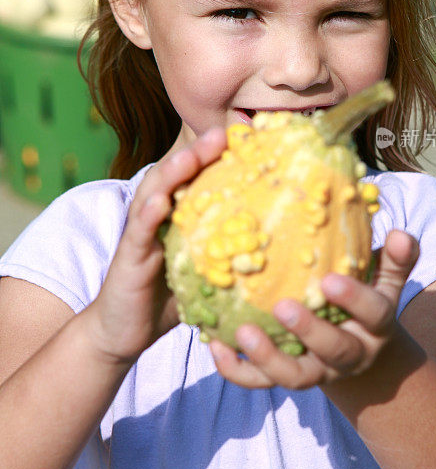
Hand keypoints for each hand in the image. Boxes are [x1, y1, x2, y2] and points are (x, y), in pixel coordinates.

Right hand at [86, 127, 227, 365]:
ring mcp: (139, 237)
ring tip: (190, 156)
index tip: (242, 139)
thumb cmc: (166, 302)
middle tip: (221, 134)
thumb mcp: (203, 274)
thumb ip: (228, 257)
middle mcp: (155, 219)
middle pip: (174, 177)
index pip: (194, 180)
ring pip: (152, 195)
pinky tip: (160, 203)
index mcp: (175, 219)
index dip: (214, 158)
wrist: (121, 334)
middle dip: (196, 153)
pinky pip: (137, 233)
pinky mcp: (128, 259)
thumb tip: (280, 252)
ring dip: (171, 174)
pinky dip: (148, 215)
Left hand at [209, 230, 419, 387]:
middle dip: (308, 331)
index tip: (330, 280)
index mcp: (375, 326)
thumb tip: (403, 234)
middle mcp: (348, 354)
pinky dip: (236, 369)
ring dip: (267, 357)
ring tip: (242, 332)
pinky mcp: (286, 378)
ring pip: (295, 376)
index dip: (354, 299)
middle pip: (333, 350)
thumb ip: (395, 260)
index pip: (373, 314)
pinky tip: (215, 345)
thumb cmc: (366, 304)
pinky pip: (259, 382)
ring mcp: (317, 371)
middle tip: (282, 306)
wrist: (362, 357)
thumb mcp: (385, 283)